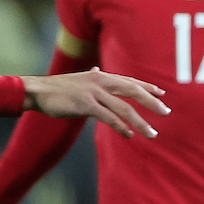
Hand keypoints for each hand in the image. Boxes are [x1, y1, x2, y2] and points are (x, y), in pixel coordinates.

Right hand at [22, 68, 166, 135]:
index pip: (130, 81)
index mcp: (101, 76)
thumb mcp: (79, 78)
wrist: (37, 91)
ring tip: (152, 133)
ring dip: (140, 122)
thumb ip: (92, 75)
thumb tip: (98, 68)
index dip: (147, 87)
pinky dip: (121, 127)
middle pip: (133, 91)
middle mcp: (100, 81)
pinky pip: (108, 117)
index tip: (162, 94)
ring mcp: (93, 93)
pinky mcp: (85, 105)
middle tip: (166, 112)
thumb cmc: (57, 87)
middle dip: (151, 102)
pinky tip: (129, 135)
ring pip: (124, 108)